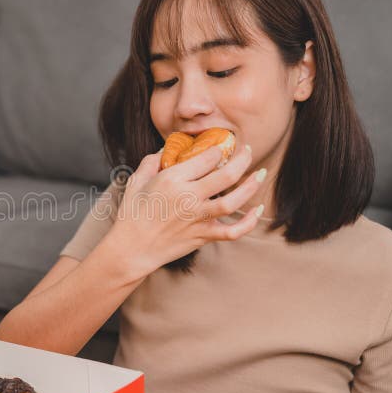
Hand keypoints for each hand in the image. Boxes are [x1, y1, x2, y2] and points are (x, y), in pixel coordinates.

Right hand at [106, 143, 265, 277]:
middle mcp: (188, 197)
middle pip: (226, 175)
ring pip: (233, 201)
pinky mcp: (203, 235)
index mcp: (172, 179)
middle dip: (242, 159)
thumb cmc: (131, 213)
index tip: (223, 144)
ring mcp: (198, 218)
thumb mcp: (136, 180)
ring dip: (251, 186)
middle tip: (248, 151)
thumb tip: (167, 148)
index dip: (219, 147)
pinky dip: (249, 222)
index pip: (206, 157)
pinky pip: (233, 231)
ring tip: (259, 174)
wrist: (131, 248)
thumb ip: (152, 160)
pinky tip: (258, 210)